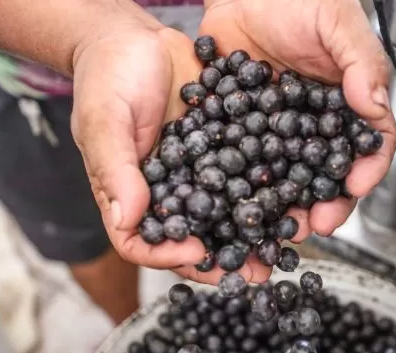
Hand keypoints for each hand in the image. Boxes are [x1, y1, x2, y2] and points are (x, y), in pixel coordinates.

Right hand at [70, 12, 270, 283]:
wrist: (136, 37)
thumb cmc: (106, 76)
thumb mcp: (104, 120)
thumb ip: (115, 168)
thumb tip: (127, 218)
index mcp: (127, 193)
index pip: (140, 241)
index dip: (166, 255)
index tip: (196, 254)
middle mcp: (164, 190)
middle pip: (189, 236)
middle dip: (221, 258)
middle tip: (253, 272)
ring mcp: (195, 172)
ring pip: (223, 212)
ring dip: (250, 231)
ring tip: (281, 246)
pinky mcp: (221, 148)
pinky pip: (243, 174)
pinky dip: (265, 188)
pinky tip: (291, 196)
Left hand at [200, 0, 395, 239]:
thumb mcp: (337, 22)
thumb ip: (361, 63)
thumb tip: (376, 108)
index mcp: (349, 102)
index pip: (369, 144)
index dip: (367, 170)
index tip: (356, 189)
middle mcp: (316, 123)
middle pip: (328, 173)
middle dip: (326, 203)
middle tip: (316, 225)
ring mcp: (278, 130)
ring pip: (288, 177)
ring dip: (286, 206)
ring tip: (279, 228)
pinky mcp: (242, 129)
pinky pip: (245, 162)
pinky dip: (243, 186)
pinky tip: (238, 203)